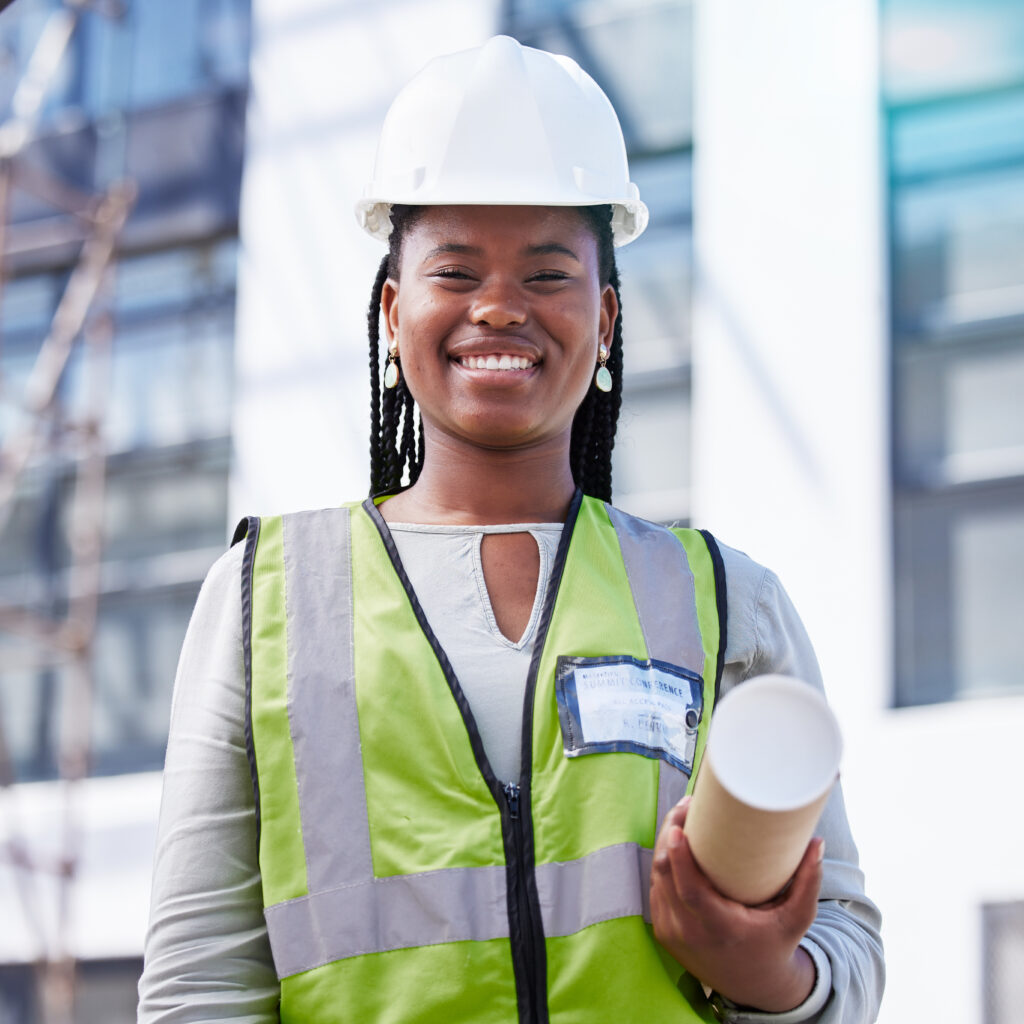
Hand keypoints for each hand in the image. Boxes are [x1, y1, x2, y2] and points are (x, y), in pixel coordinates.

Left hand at [650, 796, 822, 1012]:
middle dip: (670, 835)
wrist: (754, 986)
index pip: (690, 891)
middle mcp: (690, 933)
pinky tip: (673, 845)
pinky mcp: (664, 932)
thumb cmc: (776, 945)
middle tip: (686, 807)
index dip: (679, 857)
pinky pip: (656, 890)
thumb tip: (817, 842)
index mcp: (721, 929)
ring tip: (681, 819)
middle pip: (666, 875)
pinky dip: (663, 866)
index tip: (678, 828)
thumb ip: (808, 883)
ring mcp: (673, 934)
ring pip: (657, 879)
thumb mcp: (796, 919)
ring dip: (664, 846)